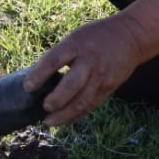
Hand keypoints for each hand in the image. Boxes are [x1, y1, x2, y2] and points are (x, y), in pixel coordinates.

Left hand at [23, 16, 147, 125]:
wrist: (131, 37)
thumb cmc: (95, 36)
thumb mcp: (75, 37)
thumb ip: (60, 55)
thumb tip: (37, 77)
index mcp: (77, 44)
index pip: (55, 60)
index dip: (39, 74)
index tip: (28, 87)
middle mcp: (90, 61)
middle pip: (72, 84)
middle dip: (56, 99)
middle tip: (44, 107)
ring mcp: (102, 76)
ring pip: (83, 101)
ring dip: (64, 115)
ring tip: (49, 122)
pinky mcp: (109, 88)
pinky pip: (91, 105)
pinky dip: (76, 115)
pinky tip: (64, 120)